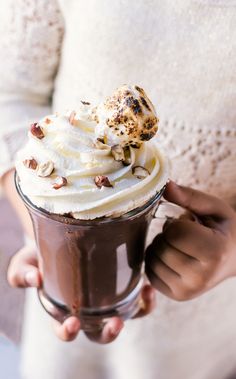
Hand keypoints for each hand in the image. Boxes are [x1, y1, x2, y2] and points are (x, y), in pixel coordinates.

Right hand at [8, 246, 155, 342]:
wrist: (61, 239)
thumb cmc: (41, 255)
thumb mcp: (25, 262)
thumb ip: (22, 273)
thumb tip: (34, 279)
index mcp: (63, 312)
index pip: (65, 330)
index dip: (68, 331)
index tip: (72, 322)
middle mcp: (87, 312)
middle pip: (99, 333)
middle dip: (108, 333)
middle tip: (115, 324)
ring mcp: (107, 302)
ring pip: (125, 318)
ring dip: (137, 313)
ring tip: (143, 296)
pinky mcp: (122, 289)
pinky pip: (138, 301)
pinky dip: (145, 299)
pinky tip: (147, 285)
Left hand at [145, 181, 235, 300]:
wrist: (235, 259)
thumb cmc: (223, 230)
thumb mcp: (213, 208)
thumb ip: (189, 196)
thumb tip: (165, 185)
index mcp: (215, 252)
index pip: (175, 232)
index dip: (177, 223)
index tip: (191, 225)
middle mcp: (201, 277)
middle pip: (161, 247)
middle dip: (166, 235)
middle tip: (184, 235)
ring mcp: (189, 291)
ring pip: (152, 261)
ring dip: (159, 247)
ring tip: (180, 246)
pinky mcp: (178, 296)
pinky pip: (150, 274)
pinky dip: (156, 261)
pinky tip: (173, 257)